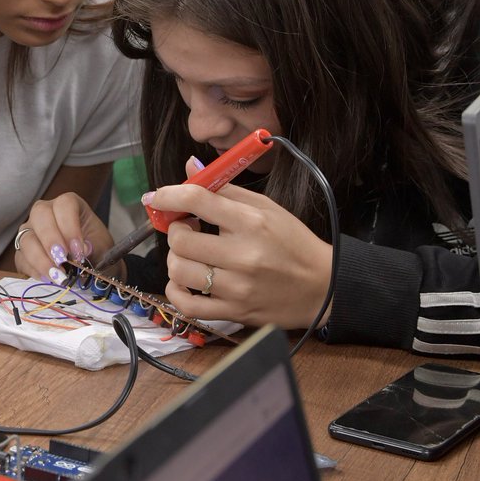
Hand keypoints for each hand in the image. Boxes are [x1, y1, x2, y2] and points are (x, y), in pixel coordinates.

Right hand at [14, 192, 117, 283]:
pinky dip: (34, 271)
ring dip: (40, 259)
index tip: (78, 250)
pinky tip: (48, 280)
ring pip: (26, 238)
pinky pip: (21, 259)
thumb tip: (82, 250)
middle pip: (40, 215)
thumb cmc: (95, 247)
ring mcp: (31, 230)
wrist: (89, 262)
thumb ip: (94, 247)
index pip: (64, 205)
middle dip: (51, 239)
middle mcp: (45, 212)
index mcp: (68, 204)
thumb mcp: (102, 246)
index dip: (70, 227)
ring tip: (57, 275)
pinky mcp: (23, 251)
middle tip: (63, 260)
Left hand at [154, 183, 332, 328]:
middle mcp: (243, 256)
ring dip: (175, 259)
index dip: (168, 194)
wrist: (322, 287)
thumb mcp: (265, 207)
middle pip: (180, 240)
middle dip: (176, 230)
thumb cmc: (291, 242)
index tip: (156, 196)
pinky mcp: (234, 313)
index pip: (197, 200)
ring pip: (179, 271)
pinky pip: (186, 305)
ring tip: (191, 254)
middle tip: (187, 228)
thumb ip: (224, 189)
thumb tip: (190, 167)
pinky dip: (176, 290)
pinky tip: (185, 280)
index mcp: (251, 223)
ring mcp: (237, 289)